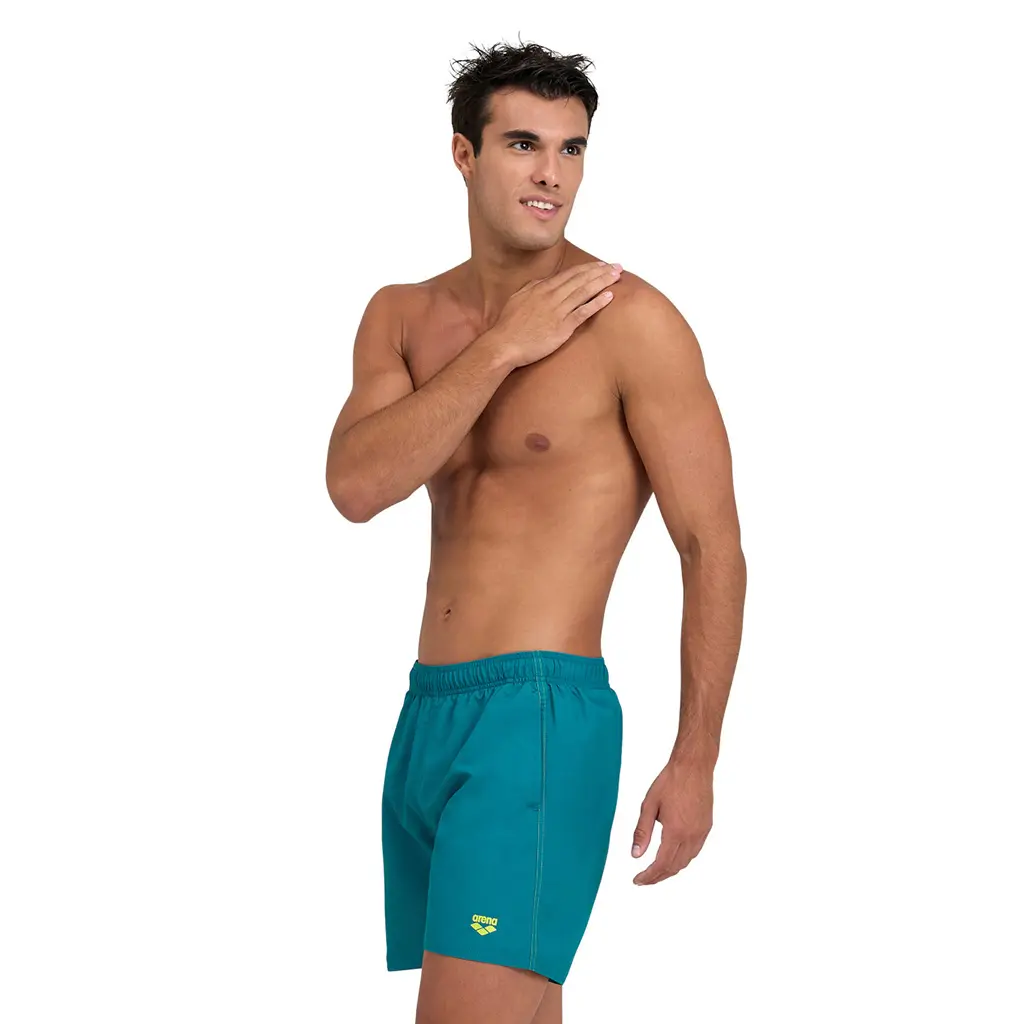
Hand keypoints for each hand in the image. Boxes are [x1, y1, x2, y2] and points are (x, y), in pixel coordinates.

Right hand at [491, 261, 621, 368]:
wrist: (503, 344)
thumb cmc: (508, 325)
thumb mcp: (518, 298)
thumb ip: (532, 288)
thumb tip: (543, 281)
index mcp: (541, 288)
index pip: (570, 274)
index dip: (587, 268)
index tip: (600, 265)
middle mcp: (551, 295)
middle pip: (581, 279)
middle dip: (600, 271)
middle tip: (616, 266)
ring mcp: (558, 311)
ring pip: (585, 291)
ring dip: (603, 282)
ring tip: (617, 276)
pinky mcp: (562, 327)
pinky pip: (583, 312)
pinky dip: (597, 303)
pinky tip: (609, 296)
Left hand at [631, 756, 713, 884]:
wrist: (693, 766)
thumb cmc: (670, 781)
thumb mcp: (649, 805)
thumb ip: (642, 831)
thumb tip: (635, 855)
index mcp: (676, 831)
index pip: (662, 864)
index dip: (649, 876)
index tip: (638, 880)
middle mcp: (691, 835)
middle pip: (675, 867)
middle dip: (658, 877)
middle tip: (644, 879)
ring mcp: (701, 832)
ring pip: (686, 861)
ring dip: (671, 870)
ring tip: (656, 871)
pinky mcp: (707, 827)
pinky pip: (695, 851)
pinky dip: (682, 859)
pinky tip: (673, 856)